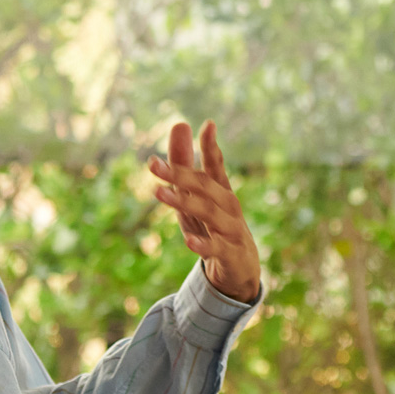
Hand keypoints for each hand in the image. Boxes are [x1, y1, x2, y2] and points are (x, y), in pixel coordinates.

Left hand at [149, 120, 261, 302]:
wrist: (241, 269)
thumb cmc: (215, 227)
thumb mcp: (196, 196)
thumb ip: (185, 163)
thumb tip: (181, 123)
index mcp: (221, 190)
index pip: (216, 165)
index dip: (211, 147)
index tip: (208, 125)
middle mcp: (229, 206)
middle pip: (206, 186)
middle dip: (179, 174)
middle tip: (153, 164)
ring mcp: (231, 230)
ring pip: (209, 213)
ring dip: (183, 203)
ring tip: (159, 194)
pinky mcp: (230, 254)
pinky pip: (216, 248)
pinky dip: (203, 244)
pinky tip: (188, 240)